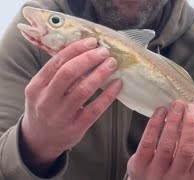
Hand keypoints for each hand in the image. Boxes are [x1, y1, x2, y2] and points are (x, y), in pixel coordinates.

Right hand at [20, 38, 121, 174]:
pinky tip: (117, 84)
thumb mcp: (42, 90)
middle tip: (104, 51)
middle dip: (88, 59)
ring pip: (83, 90)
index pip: (56, 62)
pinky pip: (95, 109)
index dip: (76, 50)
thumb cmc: (45, 107)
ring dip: (100, 74)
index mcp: (36, 87)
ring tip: (112, 64)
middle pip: (68, 73)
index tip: (91, 42)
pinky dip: (108, 95)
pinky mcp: (76, 128)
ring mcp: (61, 116)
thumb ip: (57, 74)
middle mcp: (46, 101)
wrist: (39, 140)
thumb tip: (84, 51)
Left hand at [127, 100, 193, 179]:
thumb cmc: (168, 175)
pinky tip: (160, 111)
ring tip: (177, 105)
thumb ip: (190, 150)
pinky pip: (148, 142)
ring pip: (167, 145)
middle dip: (190, 124)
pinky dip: (155, 124)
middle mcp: (176, 177)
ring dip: (173, 121)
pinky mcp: (139, 166)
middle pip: (187, 149)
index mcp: (193, 177)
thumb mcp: (185, 169)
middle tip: (191, 106)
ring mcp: (156, 173)